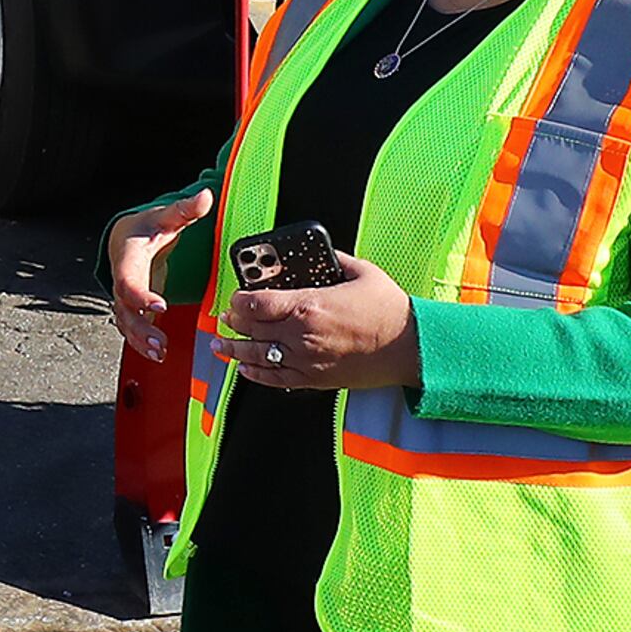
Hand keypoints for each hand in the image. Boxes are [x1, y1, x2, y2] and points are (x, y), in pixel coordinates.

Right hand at [103, 186, 212, 363]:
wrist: (125, 236)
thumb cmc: (144, 229)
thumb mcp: (165, 217)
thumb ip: (185, 210)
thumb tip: (204, 197)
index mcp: (127, 258)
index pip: (128, 280)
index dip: (141, 295)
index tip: (159, 305)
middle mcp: (121, 280)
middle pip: (124, 308)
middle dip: (140, 328)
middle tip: (159, 342)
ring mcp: (124, 296)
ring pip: (125, 322)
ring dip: (140, 340)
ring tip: (159, 353)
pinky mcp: (130, 307)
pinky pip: (130, 327)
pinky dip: (141, 342)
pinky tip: (156, 354)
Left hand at [215, 253, 422, 391]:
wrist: (409, 347)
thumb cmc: (389, 310)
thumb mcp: (361, 272)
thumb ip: (334, 260)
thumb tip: (319, 252)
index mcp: (308, 305)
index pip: (255, 304)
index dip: (238, 301)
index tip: (235, 298)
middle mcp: (301, 334)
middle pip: (251, 329)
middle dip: (234, 322)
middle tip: (227, 318)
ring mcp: (305, 360)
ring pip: (256, 357)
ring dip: (234, 350)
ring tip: (221, 345)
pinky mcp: (314, 379)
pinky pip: (274, 379)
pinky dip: (255, 374)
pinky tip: (244, 369)